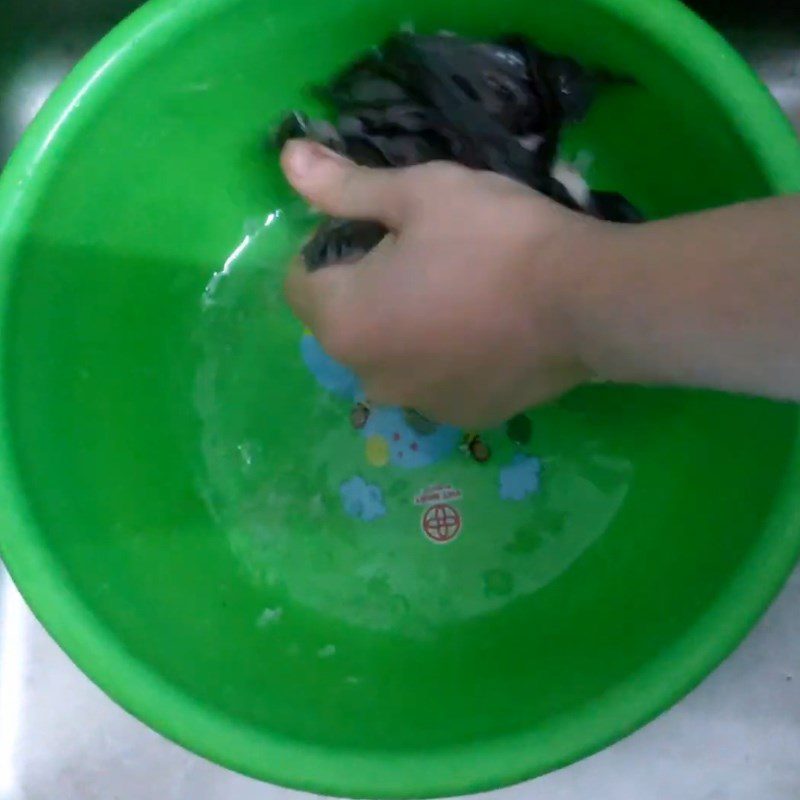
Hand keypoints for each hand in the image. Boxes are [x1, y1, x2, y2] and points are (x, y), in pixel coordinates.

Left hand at [281, 140, 598, 427]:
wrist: (586, 300)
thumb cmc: (494, 238)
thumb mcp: (416, 193)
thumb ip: (345, 186)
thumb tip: (286, 160)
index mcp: (342, 323)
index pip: (299, 282)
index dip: (326, 246)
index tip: (375, 228)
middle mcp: (367, 378)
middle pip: (342, 323)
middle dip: (364, 289)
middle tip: (422, 254)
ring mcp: (418, 405)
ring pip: (388, 355)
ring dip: (402, 327)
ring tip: (457, 292)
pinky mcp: (463, 418)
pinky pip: (432, 381)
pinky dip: (442, 358)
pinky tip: (484, 330)